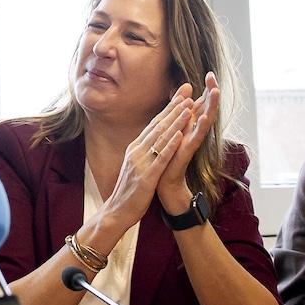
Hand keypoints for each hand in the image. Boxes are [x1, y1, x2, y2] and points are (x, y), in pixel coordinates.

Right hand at [84, 85, 196, 246]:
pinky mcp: (147, 176)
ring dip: (175, 122)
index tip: (180, 96)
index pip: (153, 124)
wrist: (117, 211)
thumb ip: (142, 151)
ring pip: (160, 138)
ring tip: (188, 108)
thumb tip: (151, 139)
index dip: (168, 109)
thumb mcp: (135, 165)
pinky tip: (180, 135)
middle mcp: (136, 151)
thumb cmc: (129, 190)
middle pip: (158, 126)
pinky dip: (170, 145)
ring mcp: (141, 163)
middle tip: (187, 93)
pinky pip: (160, 158)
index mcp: (134, 148)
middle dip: (174, 109)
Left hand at [156, 72, 218, 215]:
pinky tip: (204, 118)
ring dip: (210, 106)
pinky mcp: (187, 153)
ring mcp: (191, 142)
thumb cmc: (169, 158)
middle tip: (215, 78)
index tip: (210, 74)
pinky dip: (199, 128)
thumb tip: (185, 96)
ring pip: (204, 121)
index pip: (200, 105)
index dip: (206, 91)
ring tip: (215, 92)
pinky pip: (195, 139)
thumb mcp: (174, 132)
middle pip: (206, 110)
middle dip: (211, 94)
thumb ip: (180, 115)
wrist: (166, 183)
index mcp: (189, 127)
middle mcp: (193, 133)